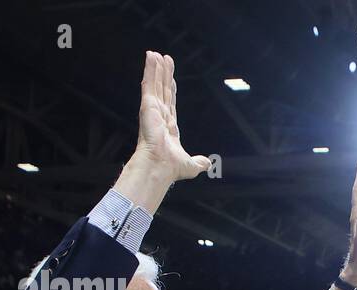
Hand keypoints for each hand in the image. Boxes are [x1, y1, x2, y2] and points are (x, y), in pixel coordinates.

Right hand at [135, 52, 210, 181]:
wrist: (160, 167)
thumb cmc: (171, 168)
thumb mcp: (191, 165)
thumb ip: (199, 162)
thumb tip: (208, 164)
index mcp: (169, 127)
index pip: (171, 104)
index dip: (171, 91)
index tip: (171, 80)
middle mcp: (160, 116)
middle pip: (163, 90)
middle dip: (164, 75)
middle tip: (164, 59)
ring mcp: (153, 109)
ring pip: (156, 84)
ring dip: (156, 68)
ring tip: (156, 54)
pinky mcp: (147, 105)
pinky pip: (149, 83)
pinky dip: (150, 69)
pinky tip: (150, 56)